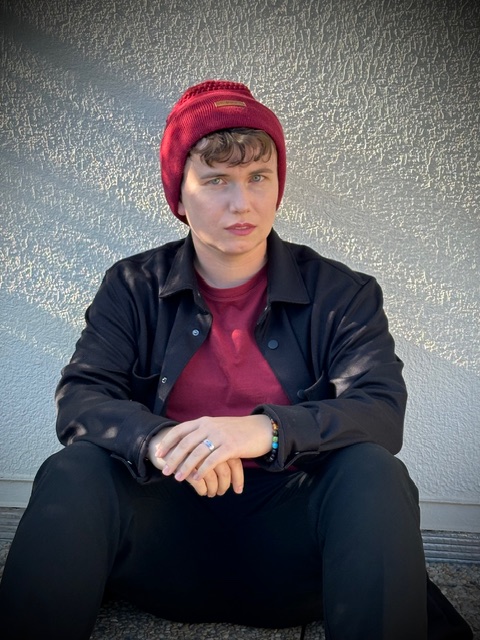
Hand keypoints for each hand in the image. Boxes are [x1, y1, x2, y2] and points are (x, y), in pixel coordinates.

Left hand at [152, 415, 271, 486]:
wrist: (261, 429)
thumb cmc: (238, 431)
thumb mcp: (217, 427)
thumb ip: (202, 432)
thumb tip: (185, 443)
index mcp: (204, 421)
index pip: (180, 430)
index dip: (167, 442)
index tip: (158, 454)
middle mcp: (209, 426)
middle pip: (185, 443)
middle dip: (173, 458)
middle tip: (165, 471)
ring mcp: (220, 435)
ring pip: (196, 453)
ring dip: (185, 467)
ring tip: (178, 479)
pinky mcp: (230, 446)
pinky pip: (212, 460)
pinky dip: (202, 470)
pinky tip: (197, 479)